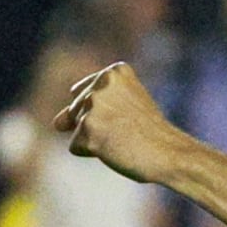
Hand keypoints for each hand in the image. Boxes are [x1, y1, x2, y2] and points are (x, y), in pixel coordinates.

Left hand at [54, 63, 181, 184]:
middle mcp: (102, 82)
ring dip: (94, 139)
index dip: (105, 113)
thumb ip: (85, 107)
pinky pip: (76, 147)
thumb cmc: (149, 133)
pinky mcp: (88, 129)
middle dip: (96, 125)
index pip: (83, 94)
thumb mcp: (123, 106)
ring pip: (75, 128)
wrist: (169, 154)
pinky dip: (91, 153)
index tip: (129, 117)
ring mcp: (94, 105)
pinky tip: (114, 150)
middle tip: (127, 131)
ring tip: (121, 139)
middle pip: (77, 110)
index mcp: (114, 71)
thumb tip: (56, 123)